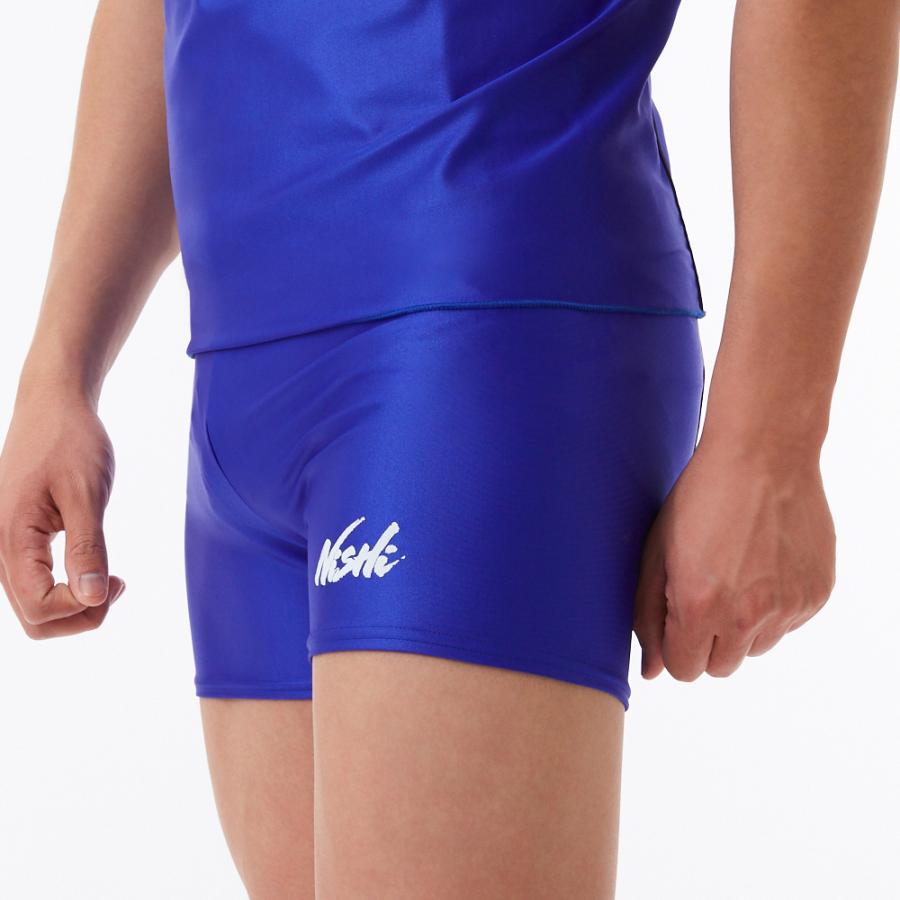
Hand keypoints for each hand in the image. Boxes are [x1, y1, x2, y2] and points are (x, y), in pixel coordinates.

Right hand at [0, 392, 123, 638]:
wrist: (53, 407)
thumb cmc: (71, 442)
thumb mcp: (87, 494)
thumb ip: (88, 548)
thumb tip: (92, 599)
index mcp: (11, 538)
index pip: (39, 607)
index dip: (81, 607)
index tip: (117, 580)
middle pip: (34, 619)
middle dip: (80, 615)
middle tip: (118, 584)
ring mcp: (5, 548)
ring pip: (34, 607)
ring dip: (75, 605)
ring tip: (111, 577)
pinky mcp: (18, 543)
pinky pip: (36, 586)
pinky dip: (67, 590)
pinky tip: (95, 567)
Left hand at [633, 437, 835, 680]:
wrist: (762, 455)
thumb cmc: (699, 498)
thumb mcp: (657, 552)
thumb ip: (648, 616)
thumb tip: (651, 671)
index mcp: (700, 606)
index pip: (683, 669)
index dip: (675, 642)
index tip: (677, 613)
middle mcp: (747, 615)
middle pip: (721, 666)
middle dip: (706, 639)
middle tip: (705, 592)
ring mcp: (788, 607)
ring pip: (756, 648)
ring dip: (741, 625)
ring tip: (735, 572)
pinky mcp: (816, 594)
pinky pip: (788, 624)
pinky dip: (774, 606)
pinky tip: (763, 563)